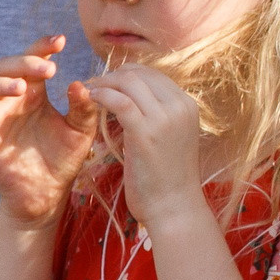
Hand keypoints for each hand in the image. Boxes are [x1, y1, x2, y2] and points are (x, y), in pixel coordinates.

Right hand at [0, 36, 98, 228]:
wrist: (49, 193)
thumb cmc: (63, 157)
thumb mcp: (81, 131)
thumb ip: (84, 108)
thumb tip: (81, 85)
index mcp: (33, 92)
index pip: (32, 60)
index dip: (42, 47)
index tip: (60, 41)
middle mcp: (8, 101)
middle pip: (3, 68)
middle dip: (23, 63)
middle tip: (47, 71)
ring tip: (19, 88)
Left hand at [79, 64, 205, 229]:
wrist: (174, 206)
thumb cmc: (168, 178)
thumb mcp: (173, 138)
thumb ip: (160, 117)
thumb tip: (135, 101)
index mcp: (188, 105)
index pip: (155, 75)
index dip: (129, 74)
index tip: (111, 83)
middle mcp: (180, 106)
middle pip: (141, 74)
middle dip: (114, 75)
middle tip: (96, 85)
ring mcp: (165, 118)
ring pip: (130, 82)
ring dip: (105, 83)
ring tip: (91, 92)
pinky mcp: (145, 132)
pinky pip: (120, 101)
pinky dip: (103, 95)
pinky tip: (92, 100)